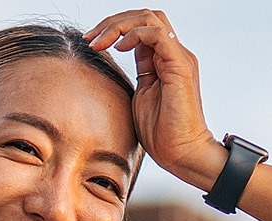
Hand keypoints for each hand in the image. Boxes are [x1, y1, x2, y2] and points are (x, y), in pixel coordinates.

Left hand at [84, 11, 224, 186]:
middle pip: (144, 16)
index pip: (140, 27)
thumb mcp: (140, 98)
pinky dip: (135, 35)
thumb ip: (137, 76)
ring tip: (99, 42)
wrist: (182, 154)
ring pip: (149, 18)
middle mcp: (173, 53)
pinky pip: (157, 34)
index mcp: (163, 59)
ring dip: (119, 25)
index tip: (90, 42)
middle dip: (112, 22)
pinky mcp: (180, 66)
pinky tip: (119, 48)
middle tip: (89, 37)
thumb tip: (117, 63)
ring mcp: (178, 58)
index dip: (113, 29)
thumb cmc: (162, 134)